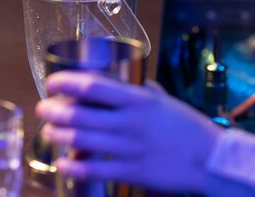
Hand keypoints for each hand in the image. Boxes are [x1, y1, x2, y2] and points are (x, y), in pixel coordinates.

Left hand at [35, 71, 223, 193]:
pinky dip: (73, 165)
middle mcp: (130, 122)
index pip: (93, 85)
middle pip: (79, 114)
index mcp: (138, 100)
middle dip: (53, 110)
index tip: (53, 82)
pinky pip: (93, 169)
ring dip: (57, 135)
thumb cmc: (188, 127)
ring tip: (49, 131)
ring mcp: (129, 148)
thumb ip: (142, 92)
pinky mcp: (131, 171)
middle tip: (44, 108)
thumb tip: (123, 84)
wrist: (210, 158)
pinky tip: (63, 161)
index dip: (66, 82)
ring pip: (81, 140)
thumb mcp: (165, 101)